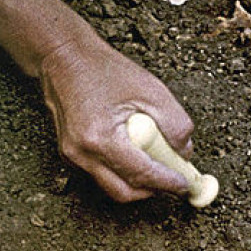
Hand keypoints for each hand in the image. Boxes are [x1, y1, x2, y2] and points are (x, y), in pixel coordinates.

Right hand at [39, 38, 193, 202]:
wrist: (64, 58)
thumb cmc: (105, 70)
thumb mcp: (152, 90)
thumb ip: (175, 124)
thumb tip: (184, 152)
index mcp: (101, 137)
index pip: (141, 174)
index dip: (167, 183)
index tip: (185, 185)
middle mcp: (82, 153)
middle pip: (124, 192)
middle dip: (152, 190)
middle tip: (173, 181)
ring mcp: (72, 156)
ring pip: (112, 187)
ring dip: (137, 183)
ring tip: (157, 166)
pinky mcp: (69, 155)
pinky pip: (100, 175)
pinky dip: (121, 173)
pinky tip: (134, 155)